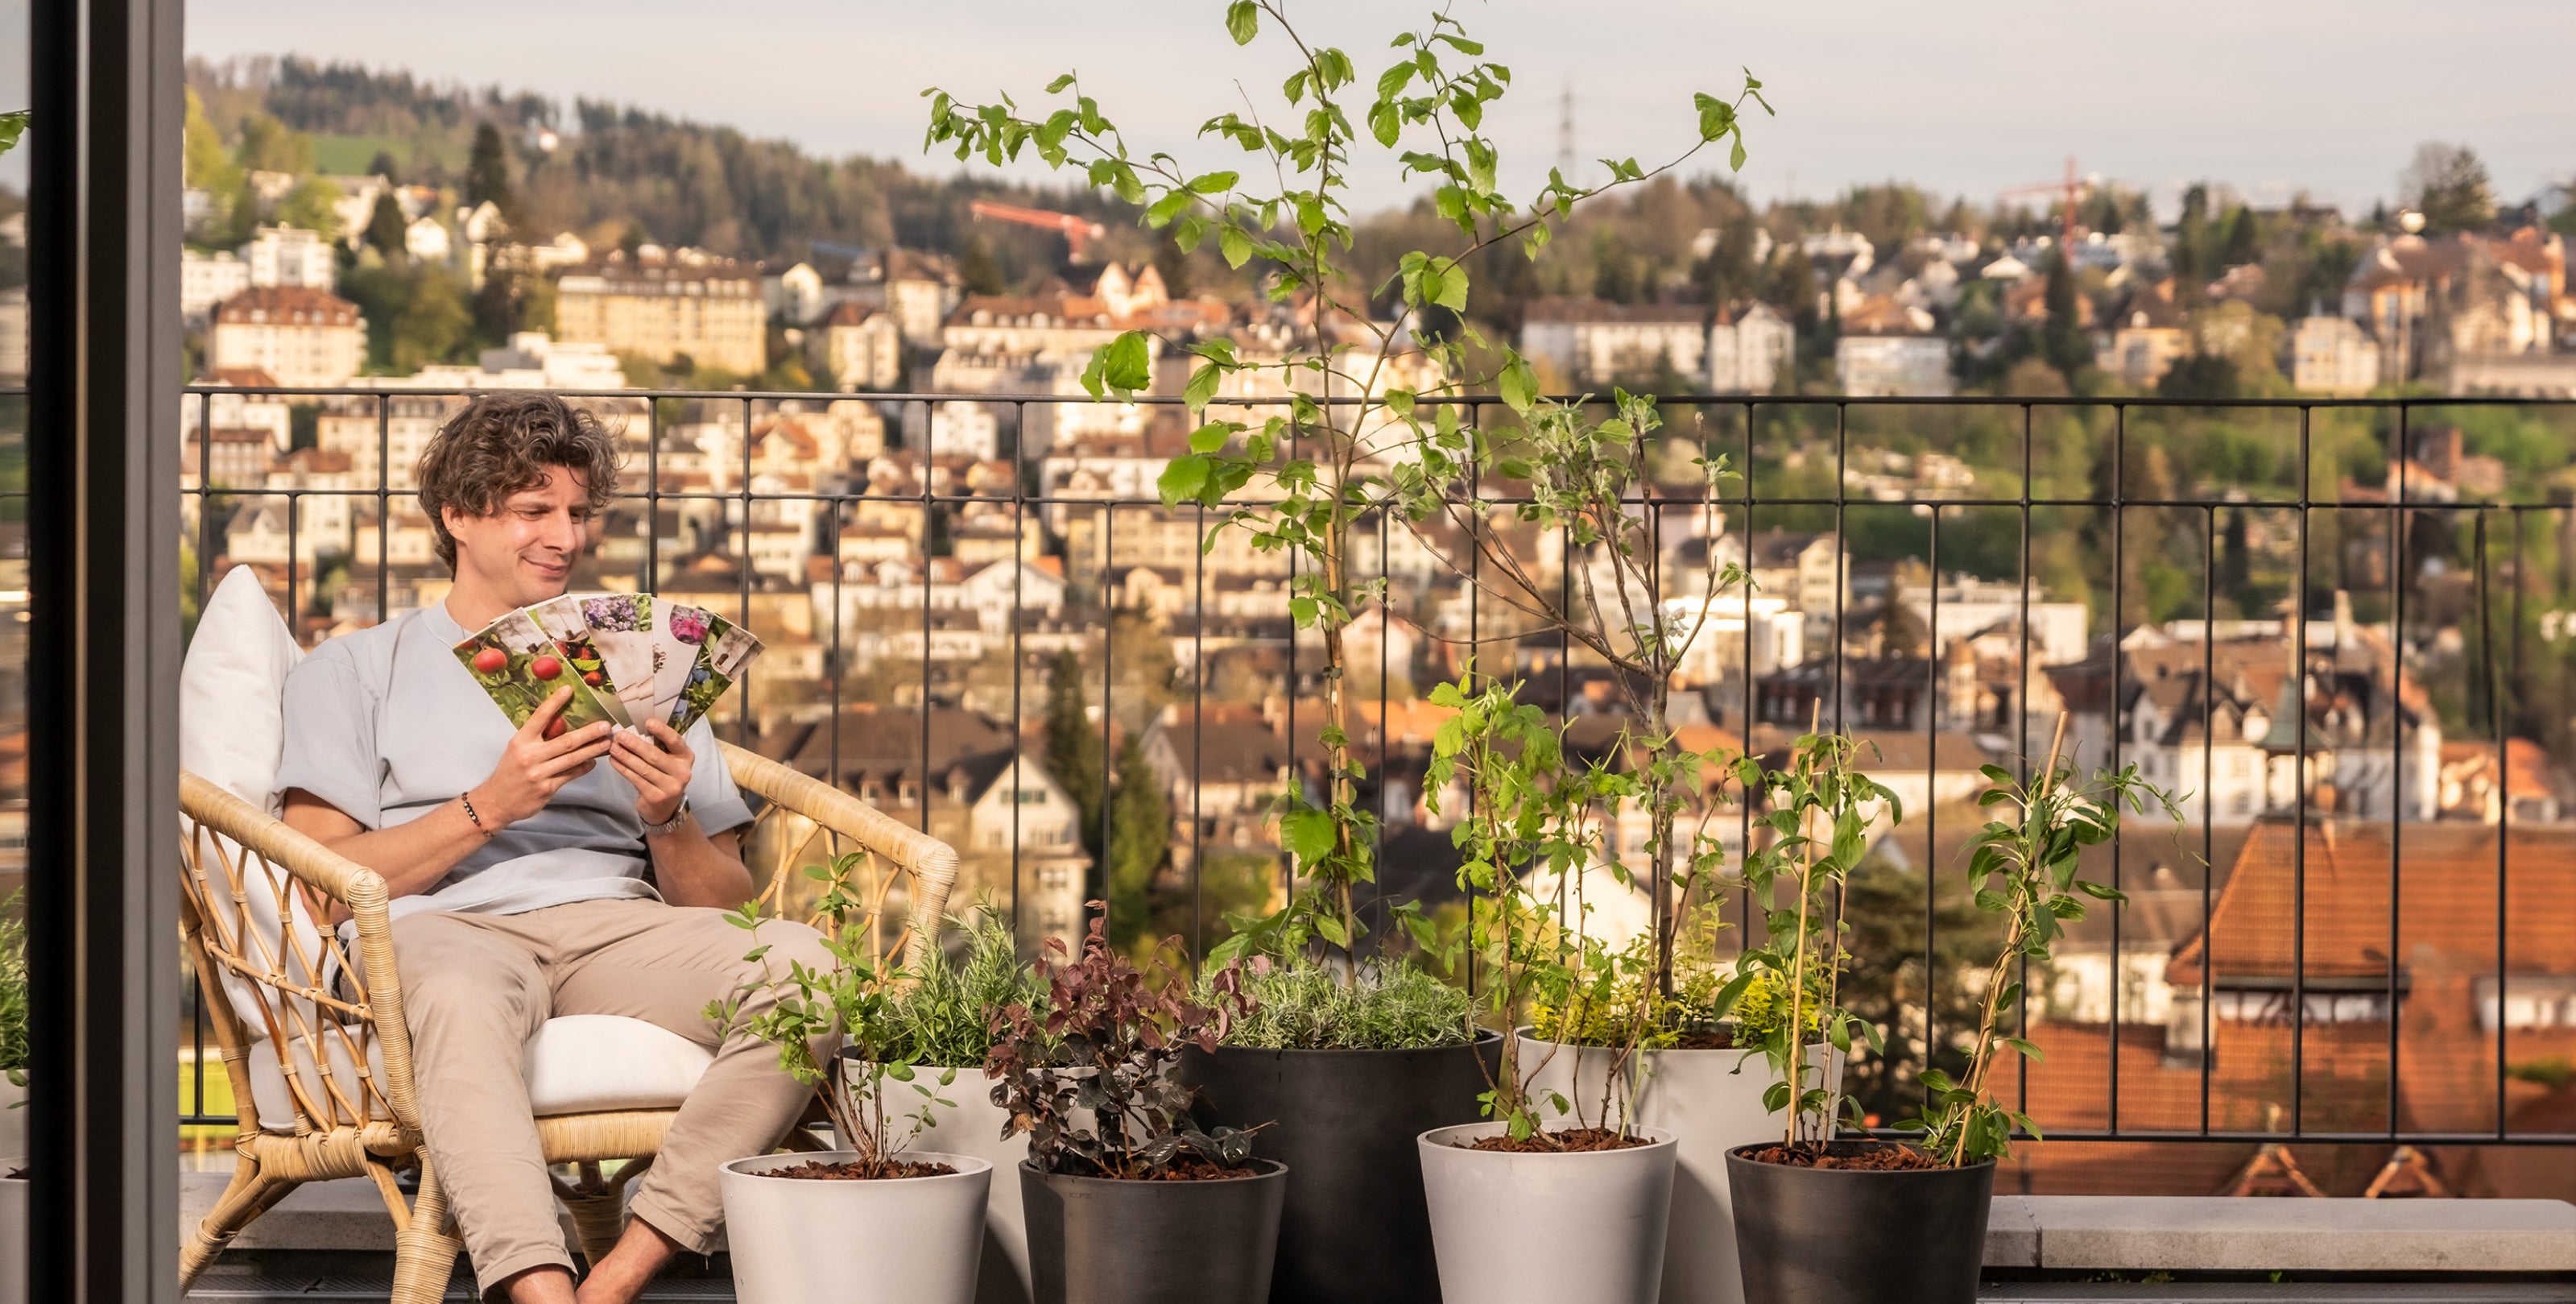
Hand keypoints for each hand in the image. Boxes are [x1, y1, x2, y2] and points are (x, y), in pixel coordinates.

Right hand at [474, 687, 613, 826]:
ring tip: (606, 742)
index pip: (540, 717)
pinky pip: (570, 775)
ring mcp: (539, 773)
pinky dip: (584, 767)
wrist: (496, 801)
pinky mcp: (546, 788)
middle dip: (589, 732)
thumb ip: (536, 737)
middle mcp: (530, 756)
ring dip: (592, 749)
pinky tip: (593, 761)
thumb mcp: (517, 749)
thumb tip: (561, 722)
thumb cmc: (509, 772)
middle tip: (606, 725)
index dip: (555, 702)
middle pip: (566, 741)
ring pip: (572, 758)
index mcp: (521, 741)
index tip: (569, 690)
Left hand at [611, 719, 695, 828]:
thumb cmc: (664, 776)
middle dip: (635, 744)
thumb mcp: (669, 761)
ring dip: (625, 756)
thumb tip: (635, 728)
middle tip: (620, 735)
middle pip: (655, 755)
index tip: (647, 722)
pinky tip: (614, 761)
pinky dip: (623, 769)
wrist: (665, 808)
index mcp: (686, 757)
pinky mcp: (656, 797)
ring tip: (613, 747)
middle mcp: (682, 772)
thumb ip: (659, 747)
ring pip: (643, 768)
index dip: (662, 731)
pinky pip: (636, 779)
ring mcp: (670, 786)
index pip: (675, 741)